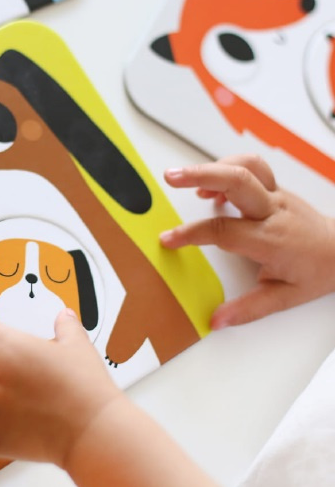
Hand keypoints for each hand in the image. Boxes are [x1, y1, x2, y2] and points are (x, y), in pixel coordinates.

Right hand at [159, 154, 334, 327]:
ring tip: (186, 178)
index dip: (192, 233)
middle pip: (236, 180)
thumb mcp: (284, 297)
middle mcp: (273, 211)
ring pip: (245, 166)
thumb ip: (247, 309)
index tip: (169, 239)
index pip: (224, 230)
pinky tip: (209, 187)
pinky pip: (251, 168)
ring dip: (213, 167)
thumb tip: (216, 320)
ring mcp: (275, 196)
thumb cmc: (316, 271)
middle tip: (171, 177)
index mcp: (271, 239)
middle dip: (200, 174)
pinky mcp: (275, 189)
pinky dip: (225, 169)